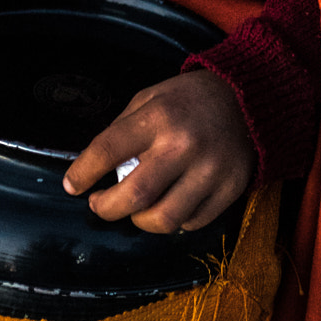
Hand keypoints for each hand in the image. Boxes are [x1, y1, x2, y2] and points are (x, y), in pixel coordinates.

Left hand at [63, 70, 254, 235]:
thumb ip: (122, 129)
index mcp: (158, 118)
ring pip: (164, 220)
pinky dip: (174, 221)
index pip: (107, 151)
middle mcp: (184, 146)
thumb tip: (94, 165)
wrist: (248, 97)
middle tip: (100, 204)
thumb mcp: (150, 98)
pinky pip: (192, 222)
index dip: (83, 173)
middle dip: (106, 208)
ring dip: (140, 221)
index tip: (72, 185)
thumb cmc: (190, 99)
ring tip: (135, 209)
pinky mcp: (231, 188)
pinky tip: (169, 205)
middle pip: (133, 197)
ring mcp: (210, 170)